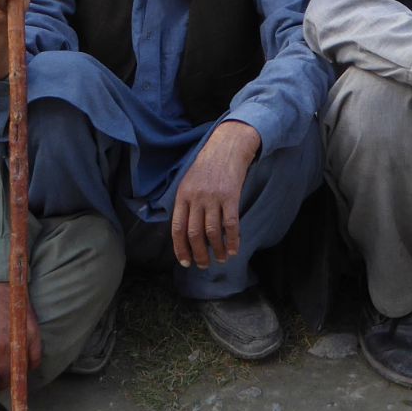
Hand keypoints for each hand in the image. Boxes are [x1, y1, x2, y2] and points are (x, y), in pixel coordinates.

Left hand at [0, 282, 40, 396]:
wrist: (0, 287)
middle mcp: (1, 349)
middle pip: (4, 378)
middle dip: (0, 384)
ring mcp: (18, 344)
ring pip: (18, 371)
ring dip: (14, 378)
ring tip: (9, 378)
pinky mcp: (32, 337)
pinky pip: (34, 359)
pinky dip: (30, 366)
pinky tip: (25, 367)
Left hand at [171, 121, 260, 268]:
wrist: (228, 146)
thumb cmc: (208, 165)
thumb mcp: (188, 180)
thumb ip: (185, 203)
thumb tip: (184, 230)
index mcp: (183, 195)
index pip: (177, 228)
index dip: (180, 248)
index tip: (185, 262)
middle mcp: (196, 198)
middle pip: (194, 233)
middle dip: (198, 253)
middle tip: (203, 265)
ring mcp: (213, 197)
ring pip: (212, 232)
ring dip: (216, 250)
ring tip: (220, 259)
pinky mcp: (231, 196)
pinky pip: (231, 224)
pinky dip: (233, 240)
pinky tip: (234, 250)